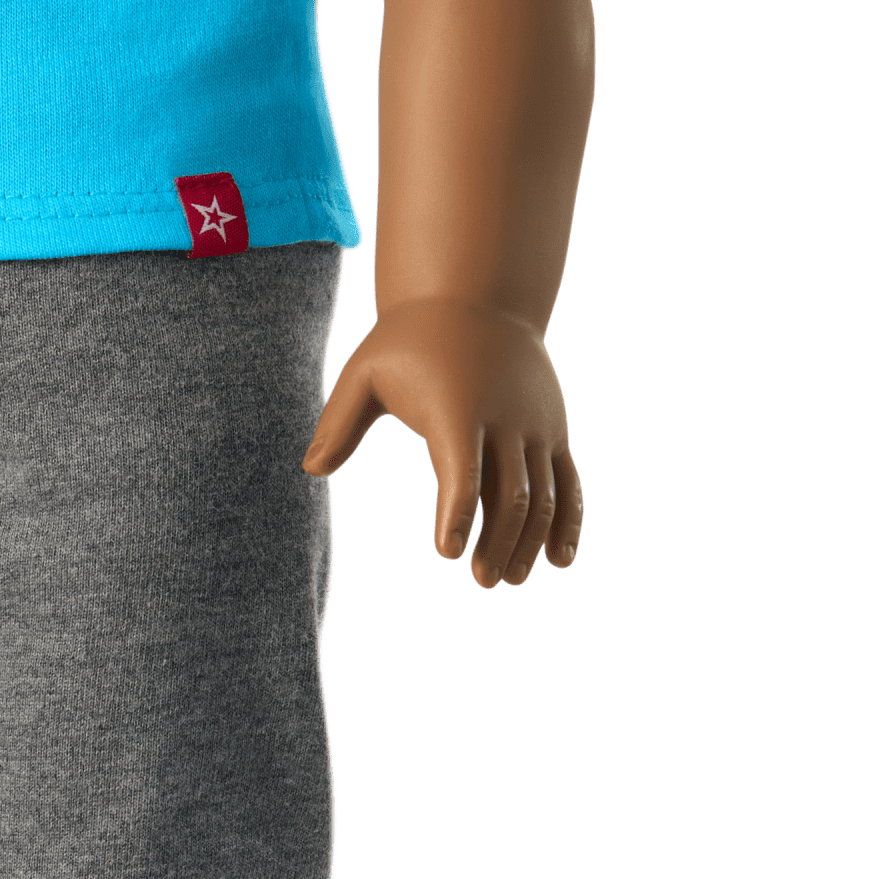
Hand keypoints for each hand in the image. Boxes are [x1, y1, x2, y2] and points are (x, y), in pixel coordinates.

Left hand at [302, 299, 582, 588]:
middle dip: (499, 541)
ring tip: (510, 579)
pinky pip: (567, 480)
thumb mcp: (366, 372)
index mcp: (459, 410)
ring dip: (531, 540)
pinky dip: (568, 520)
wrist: (478, 297)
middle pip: (513, 494)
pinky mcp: (552, 430)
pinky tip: (560, 559)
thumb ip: (338, 423)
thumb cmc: (411, 342)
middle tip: (482, 581)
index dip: (457, 514)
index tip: (446, 553)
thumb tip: (310, 469)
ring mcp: (535, 426)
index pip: (464, 472)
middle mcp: (506, 420)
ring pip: (545, 494)